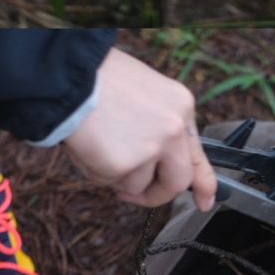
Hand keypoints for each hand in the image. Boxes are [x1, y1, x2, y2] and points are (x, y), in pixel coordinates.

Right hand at [64, 48, 216, 211]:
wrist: (69, 72)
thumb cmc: (99, 77)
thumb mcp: (145, 92)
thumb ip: (158, 124)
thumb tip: (159, 160)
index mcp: (181, 106)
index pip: (198, 155)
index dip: (204, 184)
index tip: (205, 202)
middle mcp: (173, 129)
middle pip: (177, 181)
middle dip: (156, 194)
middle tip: (134, 194)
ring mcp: (151, 148)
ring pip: (137, 184)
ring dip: (116, 174)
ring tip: (97, 143)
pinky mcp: (123, 164)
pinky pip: (110, 182)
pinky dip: (95, 170)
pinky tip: (87, 145)